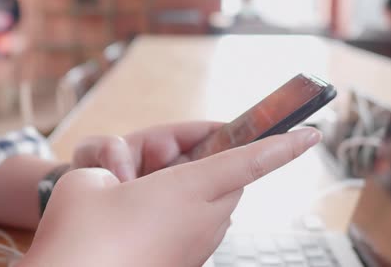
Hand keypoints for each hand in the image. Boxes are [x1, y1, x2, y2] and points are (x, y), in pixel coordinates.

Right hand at [20, 128, 320, 266]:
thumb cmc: (80, 237)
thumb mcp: (87, 180)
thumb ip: (108, 163)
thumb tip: (117, 174)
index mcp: (187, 191)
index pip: (247, 160)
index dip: (281, 145)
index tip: (311, 136)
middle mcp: (201, 219)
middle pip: (224, 176)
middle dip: (201, 156)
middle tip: (153, 155)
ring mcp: (194, 246)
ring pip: (208, 198)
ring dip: (184, 181)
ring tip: (131, 183)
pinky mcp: (181, 262)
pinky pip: (191, 222)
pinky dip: (174, 205)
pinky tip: (133, 206)